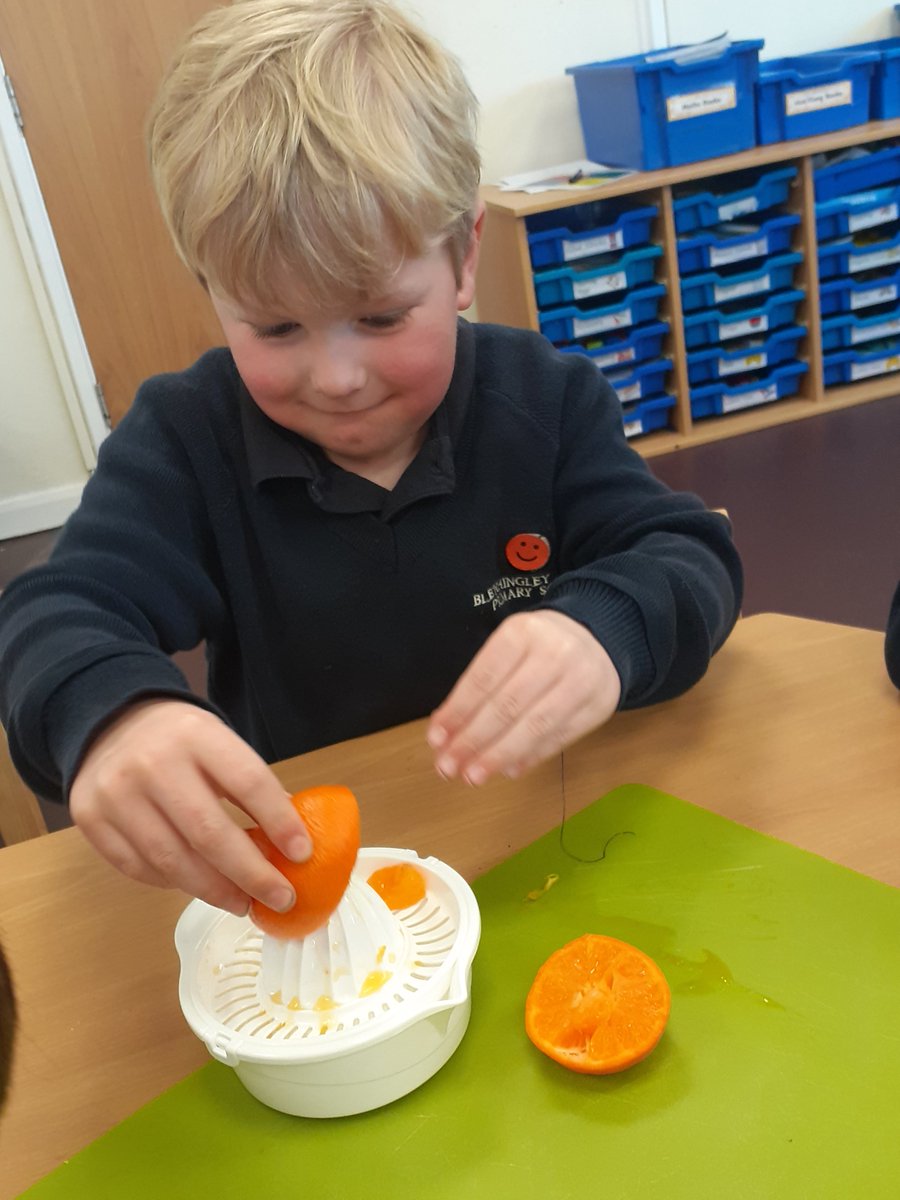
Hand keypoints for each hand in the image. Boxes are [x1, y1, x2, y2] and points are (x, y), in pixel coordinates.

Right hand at [69, 699, 310, 915]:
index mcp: (197, 734)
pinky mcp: (91, 819)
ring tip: (243, 903)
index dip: (279, 822)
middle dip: (251, 874)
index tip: (302, 855)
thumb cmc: (180, 742)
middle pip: (209, 832)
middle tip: (280, 898)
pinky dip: (173, 884)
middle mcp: (153, 763)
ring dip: (215, 891)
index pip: (248, 782)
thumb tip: (292, 843)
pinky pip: (140, 868)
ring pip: (172, 860)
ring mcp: (116, 793)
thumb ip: (252, 787)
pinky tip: (198, 886)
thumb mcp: (220, 744)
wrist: (110, 724)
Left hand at [427, 610, 621, 785]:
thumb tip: (445, 734)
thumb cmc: (539, 647)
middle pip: (507, 706)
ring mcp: (581, 681)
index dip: (457, 713)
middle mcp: (555, 654)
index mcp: (523, 633)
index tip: (436, 740)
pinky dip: (530, 757)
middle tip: (448, 766)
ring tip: (473, 776)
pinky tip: (508, 770)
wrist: (597, 639)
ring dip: (498, 756)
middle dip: (473, 741)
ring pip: (534, 727)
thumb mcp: (508, 648)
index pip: (483, 678)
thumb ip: (479, 687)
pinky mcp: (598, 707)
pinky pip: (559, 738)